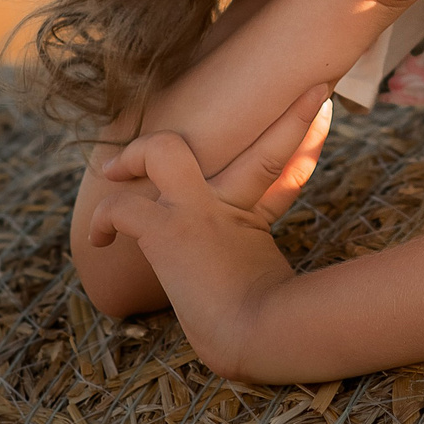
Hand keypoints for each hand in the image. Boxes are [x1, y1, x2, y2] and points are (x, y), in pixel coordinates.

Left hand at [93, 87, 331, 377]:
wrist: (254, 330)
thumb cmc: (262, 321)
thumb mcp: (267, 272)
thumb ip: (263, 248)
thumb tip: (290, 272)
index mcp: (250, 213)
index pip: (286, 164)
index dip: (306, 139)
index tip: (324, 110)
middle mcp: (227, 200)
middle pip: (260, 143)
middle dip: (288, 118)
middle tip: (297, 93)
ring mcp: (197, 208)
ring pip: (160, 150)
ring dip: (133, 154)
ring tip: (115, 166)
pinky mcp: (168, 229)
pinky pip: (122, 208)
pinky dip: (105, 219)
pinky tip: (99, 237)